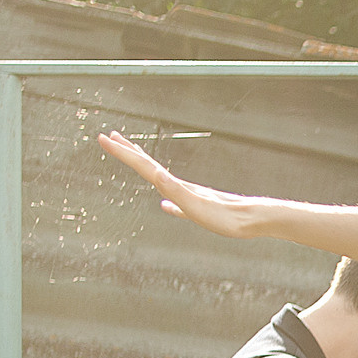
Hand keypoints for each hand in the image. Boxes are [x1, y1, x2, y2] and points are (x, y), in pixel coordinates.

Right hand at [97, 132, 261, 237]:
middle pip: (149, 166)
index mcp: (176, 186)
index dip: (123, 153)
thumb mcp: (196, 205)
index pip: (143, 166)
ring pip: (161, 179)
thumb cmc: (228, 216)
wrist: (254, 219)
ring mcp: (190, 196)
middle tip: (111, 137)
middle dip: (129, 152)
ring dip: (145, 167)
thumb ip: (176, 192)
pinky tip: (164, 205)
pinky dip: (166, 199)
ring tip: (134, 158)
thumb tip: (156, 175)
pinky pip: (176, 201)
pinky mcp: (199, 208)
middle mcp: (181, 187)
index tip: (104, 137)